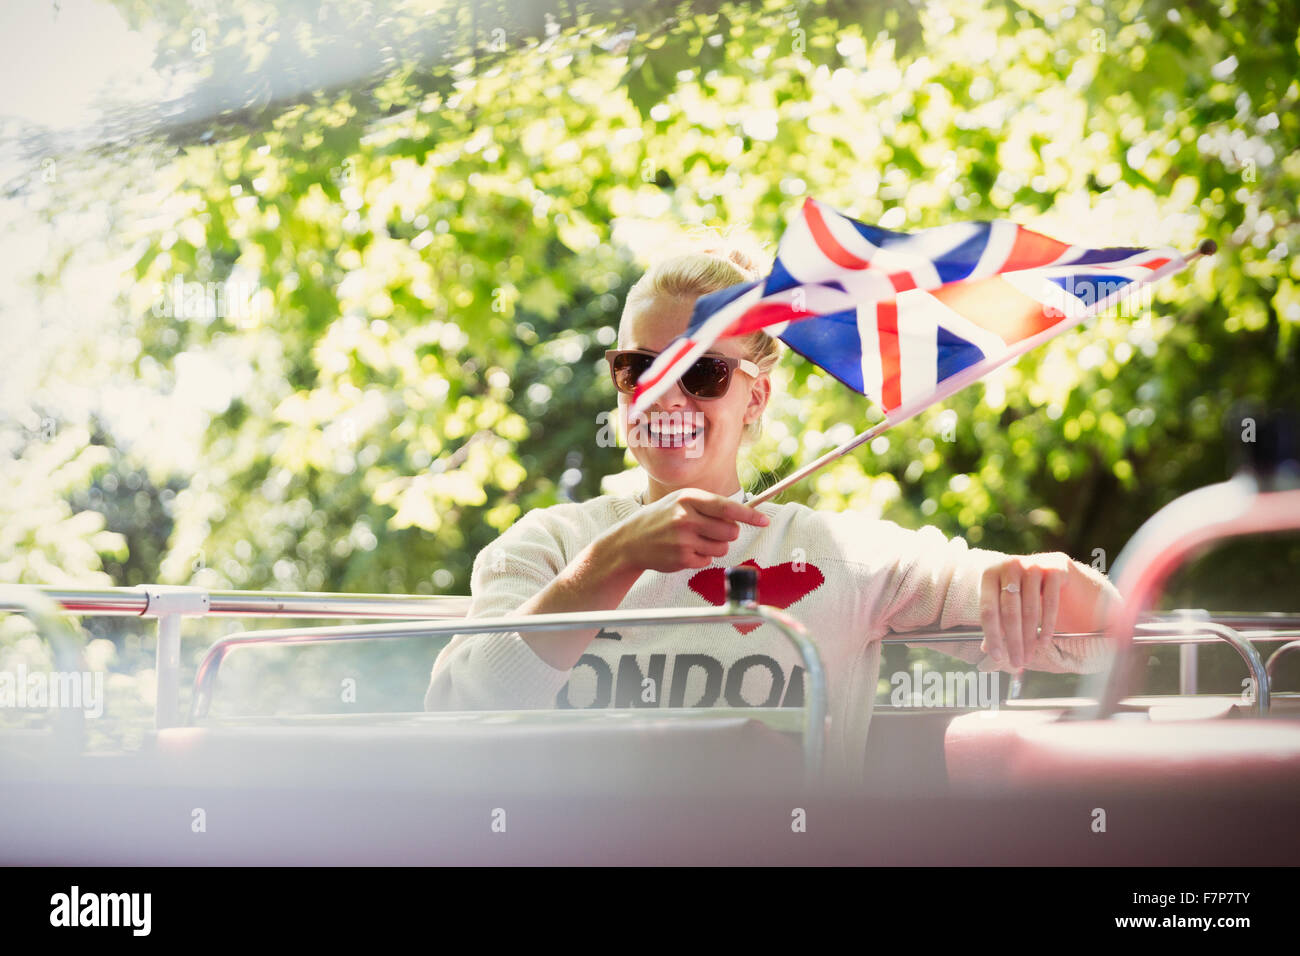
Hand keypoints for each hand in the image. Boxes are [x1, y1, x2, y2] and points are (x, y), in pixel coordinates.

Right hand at [602, 488, 769, 574]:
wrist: (631, 540)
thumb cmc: (662, 517)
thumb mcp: (681, 501)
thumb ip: (710, 505)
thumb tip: (742, 516)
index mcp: (689, 498)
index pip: (727, 507)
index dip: (749, 515)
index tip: (764, 520)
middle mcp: (686, 517)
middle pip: (730, 531)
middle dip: (728, 533)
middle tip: (712, 530)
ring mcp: (683, 539)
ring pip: (722, 548)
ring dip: (715, 546)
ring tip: (695, 539)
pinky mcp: (681, 558)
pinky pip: (708, 560)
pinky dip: (701, 557)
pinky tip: (684, 550)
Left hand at [978, 552, 1119, 668]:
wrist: (1064, 577)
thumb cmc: (1031, 594)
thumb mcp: (1010, 606)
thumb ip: (998, 623)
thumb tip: (985, 649)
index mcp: (991, 573)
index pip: (988, 609)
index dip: (992, 635)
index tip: (996, 656)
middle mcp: (1010, 565)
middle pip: (1009, 610)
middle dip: (1013, 640)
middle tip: (1017, 662)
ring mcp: (1033, 565)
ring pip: (1029, 609)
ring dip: (1029, 637)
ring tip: (1029, 655)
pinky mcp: (1055, 568)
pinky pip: (1050, 602)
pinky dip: (1047, 625)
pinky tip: (1044, 641)